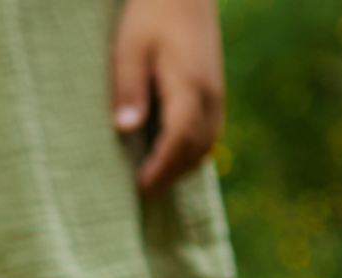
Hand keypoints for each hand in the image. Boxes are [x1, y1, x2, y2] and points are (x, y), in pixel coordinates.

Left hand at [111, 0, 224, 196]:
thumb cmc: (150, 14)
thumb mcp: (129, 48)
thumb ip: (128, 88)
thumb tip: (126, 128)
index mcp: (189, 84)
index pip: (179, 137)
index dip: (161, 167)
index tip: (139, 188)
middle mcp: (209, 93)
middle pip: (196, 148)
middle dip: (170, 175)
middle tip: (141, 195)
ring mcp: (216, 93)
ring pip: (206, 143)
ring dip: (182, 167)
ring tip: (153, 182)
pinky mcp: (213, 90)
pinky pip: (208, 131)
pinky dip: (191, 151)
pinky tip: (169, 159)